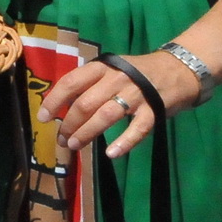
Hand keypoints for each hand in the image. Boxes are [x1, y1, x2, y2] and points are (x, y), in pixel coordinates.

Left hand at [38, 52, 199, 157]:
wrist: (178, 70)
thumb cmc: (135, 73)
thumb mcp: (110, 70)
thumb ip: (90, 84)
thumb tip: (61, 107)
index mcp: (102, 67)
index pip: (71, 82)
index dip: (54, 100)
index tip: (43, 117)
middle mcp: (116, 79)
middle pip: (86, 102)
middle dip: (70, 123)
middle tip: (62, 139)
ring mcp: (137, 94)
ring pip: (107, 115)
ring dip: (88, 132)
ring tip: (75, 145)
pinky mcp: (155, 110)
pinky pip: (138, 128)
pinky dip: (124, 142)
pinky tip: (111, 154)